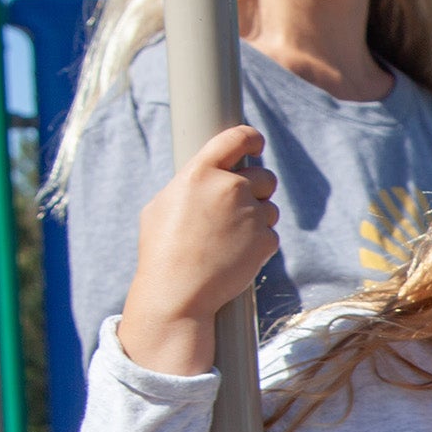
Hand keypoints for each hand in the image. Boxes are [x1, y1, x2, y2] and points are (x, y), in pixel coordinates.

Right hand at [120, 125, 279, 375]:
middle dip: (256, 190)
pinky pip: (270, 235)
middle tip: (238, 211)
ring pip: (269, 207)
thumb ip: (189, 184)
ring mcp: (250, 214)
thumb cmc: (161, 252)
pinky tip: (235, 258)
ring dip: (257, 219)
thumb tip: (206, 175)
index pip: (235, 138)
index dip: (250, 138)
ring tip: (228, 242)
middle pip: (263, 176)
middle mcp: (229, 188)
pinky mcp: (265, 240)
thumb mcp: (160, 207)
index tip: (256, 143)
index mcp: (200, 173)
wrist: (177, 294)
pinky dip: (258, 245)